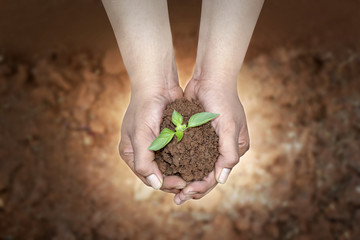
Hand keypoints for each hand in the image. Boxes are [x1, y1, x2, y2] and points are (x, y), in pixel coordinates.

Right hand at [119, 84, 186, 193]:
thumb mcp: (141, 136)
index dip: (165, 183)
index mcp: (130, 153)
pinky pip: (176, 152)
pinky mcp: (167, 136)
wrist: (157, 83)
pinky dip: (184, 158)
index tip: (182, 184)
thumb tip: (156, 185)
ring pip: (169, 164)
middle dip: (174, 179)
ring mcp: (155, 143)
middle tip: (191, 182)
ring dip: (180, 171)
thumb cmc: (145, 107)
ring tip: (195, 175)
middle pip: (159, 173)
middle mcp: (141, 150)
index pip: (147, 176)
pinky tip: (196, 162)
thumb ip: (144, 161)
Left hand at [174, 77, 249, 203]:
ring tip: (170, 188)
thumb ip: (228, 153)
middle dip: (192, 188)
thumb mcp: (229, 126)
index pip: (217, 175)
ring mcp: (209, 142)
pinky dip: (180, 163)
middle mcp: (223, 148)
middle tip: (176, 198)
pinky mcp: (197, 135)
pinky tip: (169, 170)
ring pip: (196, 167)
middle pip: (206, 175)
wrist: (211, 77)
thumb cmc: (223, 99)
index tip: (185, 193)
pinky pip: (188, 154)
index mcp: (235, 149)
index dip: (201, 187)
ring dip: (185, 178)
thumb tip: (221, 180)